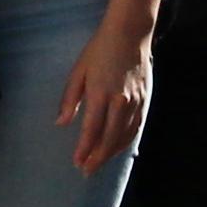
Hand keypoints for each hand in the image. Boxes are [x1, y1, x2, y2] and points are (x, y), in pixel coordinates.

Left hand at [59, 18, 153, 173]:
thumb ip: (69, 99)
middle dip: (98, 157)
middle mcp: (121, 101)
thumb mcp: (78, 71)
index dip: (84, 149)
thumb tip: (61, 123)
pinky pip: (136, 127)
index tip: (76, 162)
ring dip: (112, 153)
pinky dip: (126, 141)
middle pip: (110, 138)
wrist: (130, 35)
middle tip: (86, 171)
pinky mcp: (146, 101)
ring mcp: (136, 102)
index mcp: (101, 93)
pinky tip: (117, 148)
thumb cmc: (98, 51)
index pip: (92, 129)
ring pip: (125, 135)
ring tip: (98, 163)